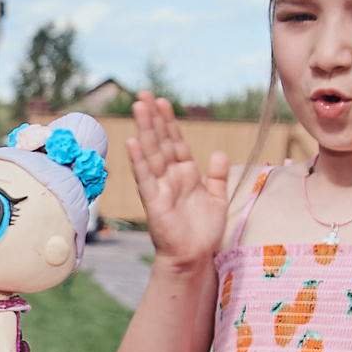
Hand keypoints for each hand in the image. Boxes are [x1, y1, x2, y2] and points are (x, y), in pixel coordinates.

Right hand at [127, 92, 230, 272]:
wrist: (195, 257)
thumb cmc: (203, 232)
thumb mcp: (217, 199)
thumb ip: (217, 176)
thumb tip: (218, 152)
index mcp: (185, 174)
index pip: (175, 142)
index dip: (169, 122)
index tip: (162, 101)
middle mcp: (170, 177)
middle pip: (160, 142)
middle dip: (153, 118)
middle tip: (144, 94)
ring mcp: (160, 188)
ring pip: (152, 153)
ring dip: (145, 129)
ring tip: (139, 107)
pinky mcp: (154, 202)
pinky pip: (145, 178)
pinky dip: (139, 161)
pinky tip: (132, 142)